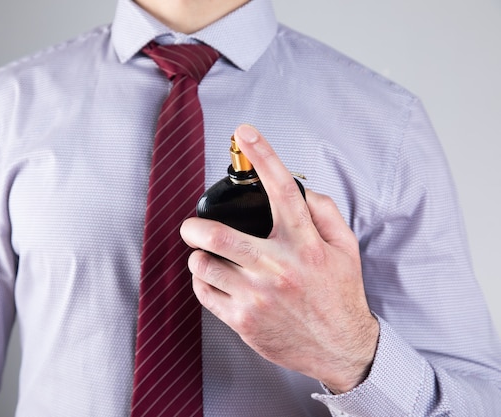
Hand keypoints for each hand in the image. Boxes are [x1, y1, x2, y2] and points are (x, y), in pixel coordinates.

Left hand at [180, 124, 378, 393]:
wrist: (341, 349)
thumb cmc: (340, 294)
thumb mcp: (346, 248)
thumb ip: (325, 212)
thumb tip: (298, 188)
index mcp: (305, 245)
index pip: (282, 190)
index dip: (263, 155)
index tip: (245, 132)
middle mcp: (278, 270)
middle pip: (219, 236)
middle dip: (195, 226)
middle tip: (192, 226)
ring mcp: (257, 298)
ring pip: (204, 266)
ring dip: (200, 256)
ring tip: (209, 256)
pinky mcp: (243, 322)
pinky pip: (204, 294)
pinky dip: (202, 281)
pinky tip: (215, 279)